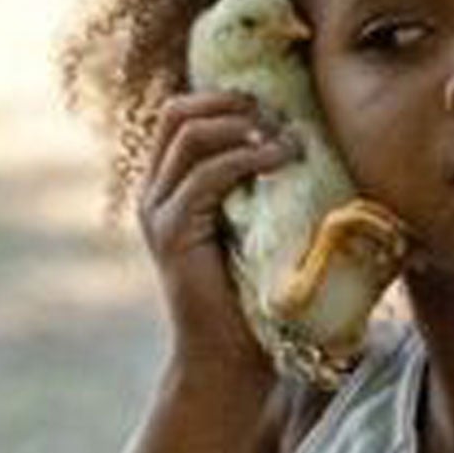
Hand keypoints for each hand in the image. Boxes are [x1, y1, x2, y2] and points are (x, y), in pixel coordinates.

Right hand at [137, 90, 298, 375]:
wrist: (229, 355)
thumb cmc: (255, 292)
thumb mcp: (256, 223)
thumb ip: (257, 183)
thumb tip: (300, 134)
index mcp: (169, 185)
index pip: (182, 113)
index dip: (227, 97)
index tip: (278, 107)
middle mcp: (154, 193)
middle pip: (179, 112)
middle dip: (233, 103)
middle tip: (282, 119)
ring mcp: (158, 212)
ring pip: (191, 134)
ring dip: (246, 127)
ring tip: (289, 142)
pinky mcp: (173, 232)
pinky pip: (207, 174)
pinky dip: (248, 158)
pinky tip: (281, 161)